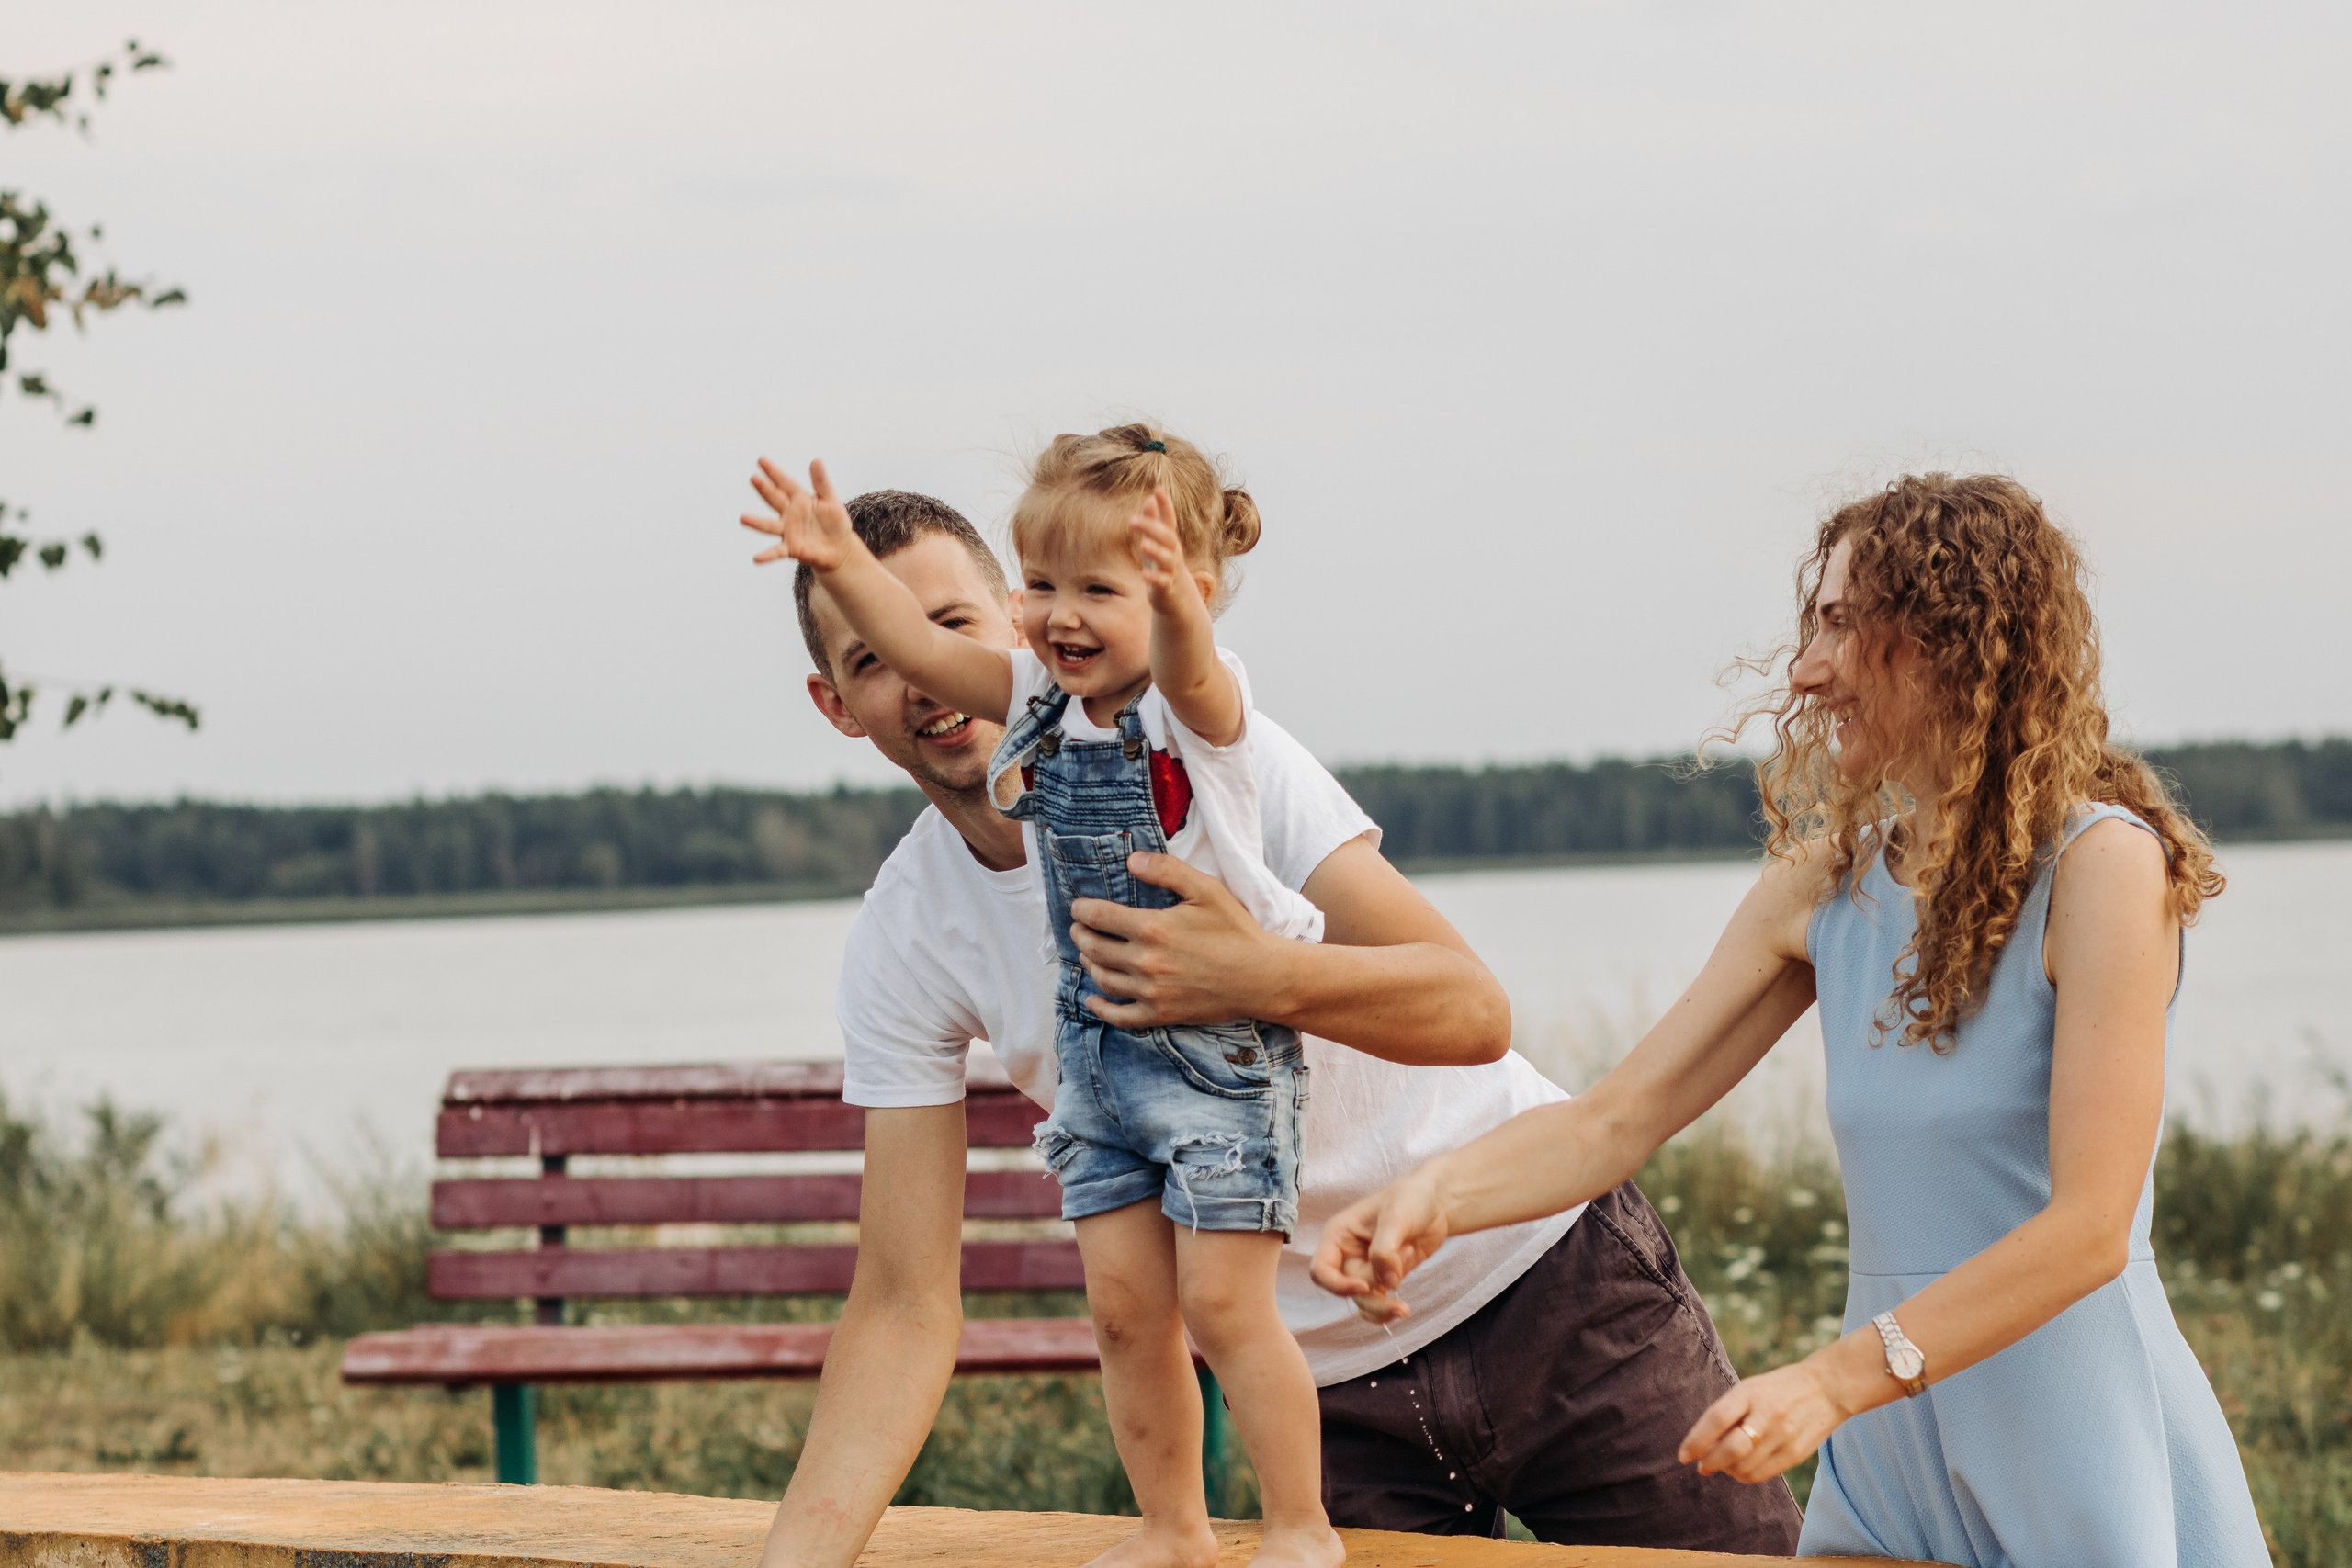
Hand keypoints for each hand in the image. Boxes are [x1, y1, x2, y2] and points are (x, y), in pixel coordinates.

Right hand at [741, 457, 854, 571]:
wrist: (840, 548)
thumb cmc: (834, 522)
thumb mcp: (831, 500)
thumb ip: (822, 482)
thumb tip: (816, 460)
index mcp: (799, 499)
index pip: (785, 483)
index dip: (774, 472)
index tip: (761, 460)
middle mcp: (790, 513)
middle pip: (775, 500)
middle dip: (764, 490)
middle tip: (753, 478)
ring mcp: (788, 531)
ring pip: (769, 526)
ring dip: (756, 523)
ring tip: (742, 518)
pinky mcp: (791, 548)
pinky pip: (777, 552)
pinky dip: (767, 555)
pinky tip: (756, 558)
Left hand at [1069, 853, 1291, 1028]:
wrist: (1261, 977)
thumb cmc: (1236, 930)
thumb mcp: (1206, 890)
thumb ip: (1167, 870)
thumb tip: (1131, 861)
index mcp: (1152, 928)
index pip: (1100, 917)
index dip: (1082, 910)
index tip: (1077, 907)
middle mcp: (1145, 962)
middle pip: (1095, 948)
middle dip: (1081, 935)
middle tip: (1078, 927)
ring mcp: (1151, 992)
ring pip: (1103, 978)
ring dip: (1089, 963)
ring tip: (1087, 953)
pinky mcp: (1161, 1014)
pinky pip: (1120, 1016)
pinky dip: (1101, 1008)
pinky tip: (1092, 999)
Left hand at [1127, 488, 1204, 614]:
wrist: (1178, 598)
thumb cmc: (1163, 565)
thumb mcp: (1157, 542)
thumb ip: (1154, 520)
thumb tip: (1150, 497)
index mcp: (1170, 540)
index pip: (1169, 519)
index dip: (1165, 505)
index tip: (1158, 488)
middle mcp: (1174, 553)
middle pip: (1167, 537)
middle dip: (1152, 527)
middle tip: (1132, 520)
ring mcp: (1172, 570)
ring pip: (1167, 559)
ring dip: (1156, 551)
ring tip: (1143, 544)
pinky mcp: (1167, 588)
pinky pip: (1162, 582)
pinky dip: (1154, 578)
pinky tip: (1143, 574)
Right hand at [1308, 1173, 1450, 1322]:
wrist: (1436, 1203)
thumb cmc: (1409, 1199)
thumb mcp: (1395, 1217)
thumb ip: (1385, 1249)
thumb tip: (1387, 1283)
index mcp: (1339, 1235)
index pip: (1321, 1269)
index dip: (1337, 1284)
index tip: (1363, 1286)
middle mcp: (1347, 1254)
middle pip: (1346, 1290)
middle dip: (1373, 1289)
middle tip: (1401, 1271)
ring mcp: (1366, 1269)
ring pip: (1362, 1302)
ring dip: (1382, 1307)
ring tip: (1405, 1307)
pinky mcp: (1385, 1278)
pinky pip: (1377, 1305)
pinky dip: (1387, 1312)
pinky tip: (1402, 1308)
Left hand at [1677, 1359, 1853, 1484]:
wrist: (1827, 1388)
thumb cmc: (1777, 1389)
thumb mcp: (1750, 1388)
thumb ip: (1728, 1413)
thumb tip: (1702, 1446)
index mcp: (1750, 1392)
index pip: (1716, 1419)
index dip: (1696, 1440)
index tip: (1684, 1456)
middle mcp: (1767, 1414)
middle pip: (1731, 1448)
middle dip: (1710, 1462)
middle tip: (1702, 1466)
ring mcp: (1783, 1435)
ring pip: (1744, 1467)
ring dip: (1727, 1470)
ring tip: (1724, 1464)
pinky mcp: (1796, 1454)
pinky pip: (1762, 1474)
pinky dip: (1745, 1476)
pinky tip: (1741, 1468)